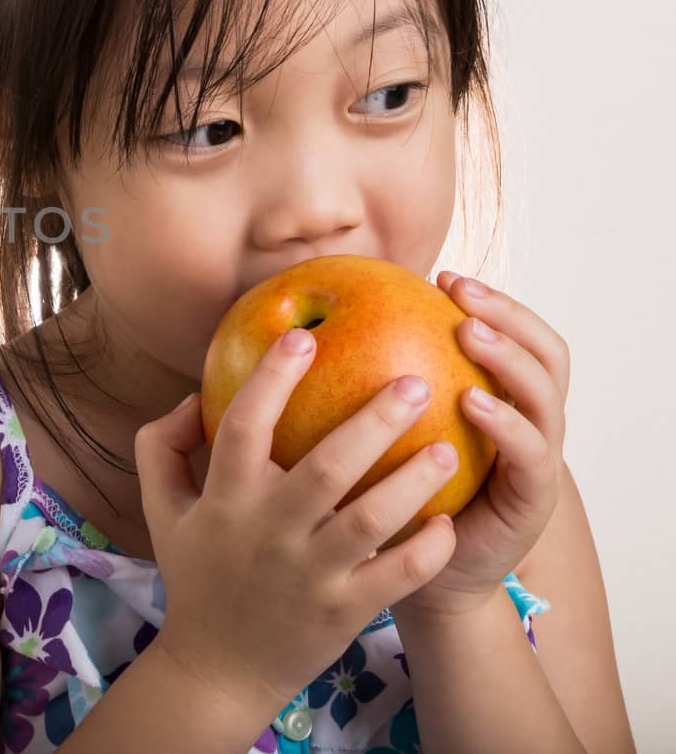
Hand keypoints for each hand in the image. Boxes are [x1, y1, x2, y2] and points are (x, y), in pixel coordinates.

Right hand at [136, 327, 458, 708]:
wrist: (217, 667)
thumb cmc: (196, 574)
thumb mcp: (161, 507)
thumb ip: (161, 443)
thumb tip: (195, 393)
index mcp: (225, 498)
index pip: (244, 425)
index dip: (271, 378)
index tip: (303, 337)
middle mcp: (269, 531)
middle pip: (327, 467)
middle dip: (374, 421)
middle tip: (414, 383)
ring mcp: (310, 574)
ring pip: (372, 520)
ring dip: (413, 481)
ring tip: (447, 448)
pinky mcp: (345, 610)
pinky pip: (397, 576)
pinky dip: (427, 550)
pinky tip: (448, 521)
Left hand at [393, 271, 567, 621]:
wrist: (416, 579)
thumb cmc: (389, 498)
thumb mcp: (383, 434)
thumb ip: (372, 384)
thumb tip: (308, 325)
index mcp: (499, 400)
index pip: (514, 334)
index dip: (489, 300)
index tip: (440, 274)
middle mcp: (529, 423)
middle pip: (545, 353)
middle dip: (508, 315)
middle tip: (460, 292)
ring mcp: (538, 460)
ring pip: (546, 396)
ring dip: (509, 359)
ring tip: (469, 334)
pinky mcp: (534, 500)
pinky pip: (530, 454)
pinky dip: (506, 423)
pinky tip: (470, 402)